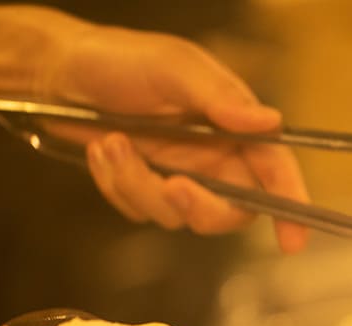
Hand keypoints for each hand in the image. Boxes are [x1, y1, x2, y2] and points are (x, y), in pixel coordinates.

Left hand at [44, 24, 308, 250]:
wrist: (58, 72)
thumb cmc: (120, 59)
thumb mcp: (173, 66)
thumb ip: (220, 97)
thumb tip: (270, 122)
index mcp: (234, 125)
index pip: (274, 169)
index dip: (291, 205)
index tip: (293, 240)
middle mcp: (214, 157)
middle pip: (231, 210)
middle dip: (199, 206)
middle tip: (170, 184)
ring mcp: (180, 176)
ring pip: (177, 215)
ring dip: (139, 184)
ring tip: (111, 143)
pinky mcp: (146, 189)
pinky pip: (140, 211)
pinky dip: (117, 185)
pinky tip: (102, 151)